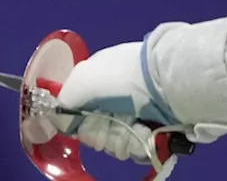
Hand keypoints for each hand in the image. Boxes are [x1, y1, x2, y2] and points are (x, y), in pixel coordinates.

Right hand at [55, 41, 179, 163]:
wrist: (165, 81)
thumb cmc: (119, 79)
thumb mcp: (81, 82)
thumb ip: (63, 104)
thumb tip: (62, 123)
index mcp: (92, 82)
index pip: (77, 114)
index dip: (79, 125)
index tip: (83, 128)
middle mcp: (110, 99)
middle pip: (95, 131)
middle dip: (101, 135)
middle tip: (111, 129)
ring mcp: (131, 113)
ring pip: (115, 142)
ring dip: (120, 141)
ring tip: (134, 129)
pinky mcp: (150, 128)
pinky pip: (136, 146)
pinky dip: (139, 144)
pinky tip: (144, 134)